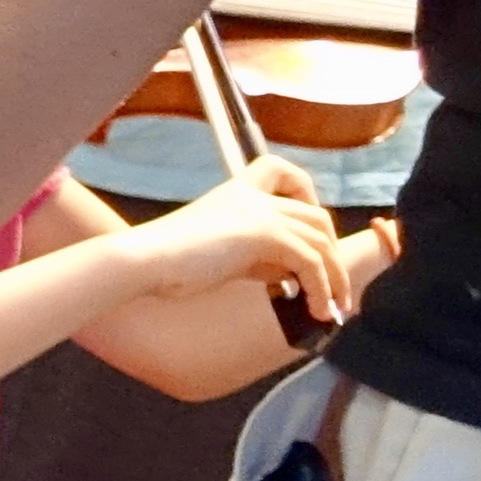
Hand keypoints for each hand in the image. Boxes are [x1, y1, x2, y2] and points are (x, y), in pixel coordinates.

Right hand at [129, 158, 350, 318]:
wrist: (145, 259)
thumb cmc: (167, 260)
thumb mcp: (222, 253)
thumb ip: (256, 256)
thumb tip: (289, 275)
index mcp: (237, 192)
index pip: (282, 171)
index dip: (306, 193)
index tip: (305, 226)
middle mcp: (255, 198)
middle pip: (318, 216)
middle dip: (332, 251)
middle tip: (330, 283)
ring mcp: (262, 214)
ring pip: (322, 241)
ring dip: (335, 278)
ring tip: (333, 307)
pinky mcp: (266, 235)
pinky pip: (312, 262)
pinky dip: (322, 288)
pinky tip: (315, 309)